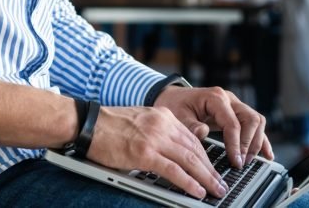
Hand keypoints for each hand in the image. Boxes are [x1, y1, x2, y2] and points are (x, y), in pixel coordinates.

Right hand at [87, 106, 228, 200]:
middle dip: (211, 169)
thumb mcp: (141, 120)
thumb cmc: (109, 125)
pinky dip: (188, 183)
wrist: (87, 123)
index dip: (206, 156)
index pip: (193, 138)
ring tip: (215, 190)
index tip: (213, 168)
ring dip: (206, 178)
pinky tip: (197, 191)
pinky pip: (173, 171)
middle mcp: (163, 125)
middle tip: (220, 183)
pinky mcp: (144, 154)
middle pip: (195, 150)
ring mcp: (155, 139)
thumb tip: (174, 152)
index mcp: (164, 116)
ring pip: (189, 160)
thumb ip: (159, 132)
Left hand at [154, 86, 272, 167]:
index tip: (235, 161)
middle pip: (251, 119)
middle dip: (249, 143)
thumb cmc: (175, 105)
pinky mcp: (237, 113)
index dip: (236, 143)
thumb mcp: (177, 115)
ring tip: (247, 160)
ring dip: (256, 142)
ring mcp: (235, 105)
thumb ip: (190, 125)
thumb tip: (203, 132)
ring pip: (257, 121)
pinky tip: (267, 154)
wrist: (173, 97)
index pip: (233, 122)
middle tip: (240, 162)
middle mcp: (229, 99)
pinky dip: (262, 139)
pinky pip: (255, 125)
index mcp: (216, 97)